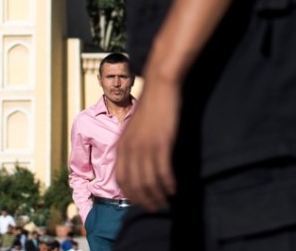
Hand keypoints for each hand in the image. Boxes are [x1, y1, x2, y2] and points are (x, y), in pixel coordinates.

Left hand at [115, 77, 180, 210]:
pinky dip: (168, 184)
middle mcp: (130, 148)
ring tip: (166, 201)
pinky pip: (163, 171)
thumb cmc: (149, 109)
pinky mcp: (161, 142)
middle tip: (156, 207)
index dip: (131, 196)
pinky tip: (174, 189)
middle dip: (145, 200)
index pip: (121, 180)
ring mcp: (145, 146)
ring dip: (158, 195)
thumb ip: (132, 147)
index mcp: (121, 145)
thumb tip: (137, 168)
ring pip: (149, 181)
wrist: (159, 87)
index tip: (141, 203)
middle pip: (135, 185)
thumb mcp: (134, 130)